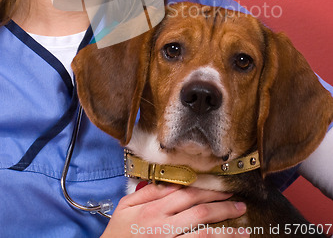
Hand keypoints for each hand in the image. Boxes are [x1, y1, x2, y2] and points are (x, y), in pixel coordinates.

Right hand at [100, 183, 248, 236]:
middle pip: (200, 210)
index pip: (187, 192)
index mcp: (153, 207)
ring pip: (204, 234)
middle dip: (223, 206)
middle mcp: (163, 223)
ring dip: (227, 231)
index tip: (225, 187)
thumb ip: (147, 192)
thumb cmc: (117, 234)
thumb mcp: (126, 207)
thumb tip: (169, 181)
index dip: (209, 189)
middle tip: (241, 204)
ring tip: (244, 231)